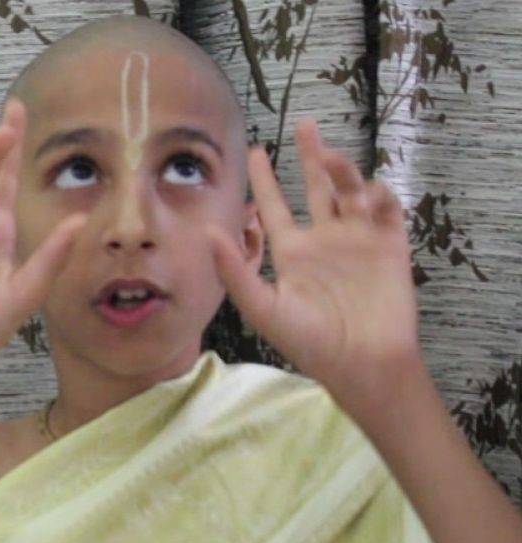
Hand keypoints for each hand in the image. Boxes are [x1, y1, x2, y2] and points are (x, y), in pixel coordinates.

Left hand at [210, 118, 422, 401]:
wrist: (361, 363)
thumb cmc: (309, 342)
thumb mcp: (262, 308)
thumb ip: (234, 271)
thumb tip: (207, 232)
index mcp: (292, 252)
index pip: (274, 207)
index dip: (265, 179)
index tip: (257, 150)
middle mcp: (324, 240)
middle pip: (316, 187)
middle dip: (311, 155)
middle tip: (304, 124)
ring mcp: (357, 241)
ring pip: (350, 190)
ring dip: (342, 170)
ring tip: (328, 157)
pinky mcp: (389, 246)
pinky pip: (386, 208)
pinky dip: (378, 193)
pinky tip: (365, 195)